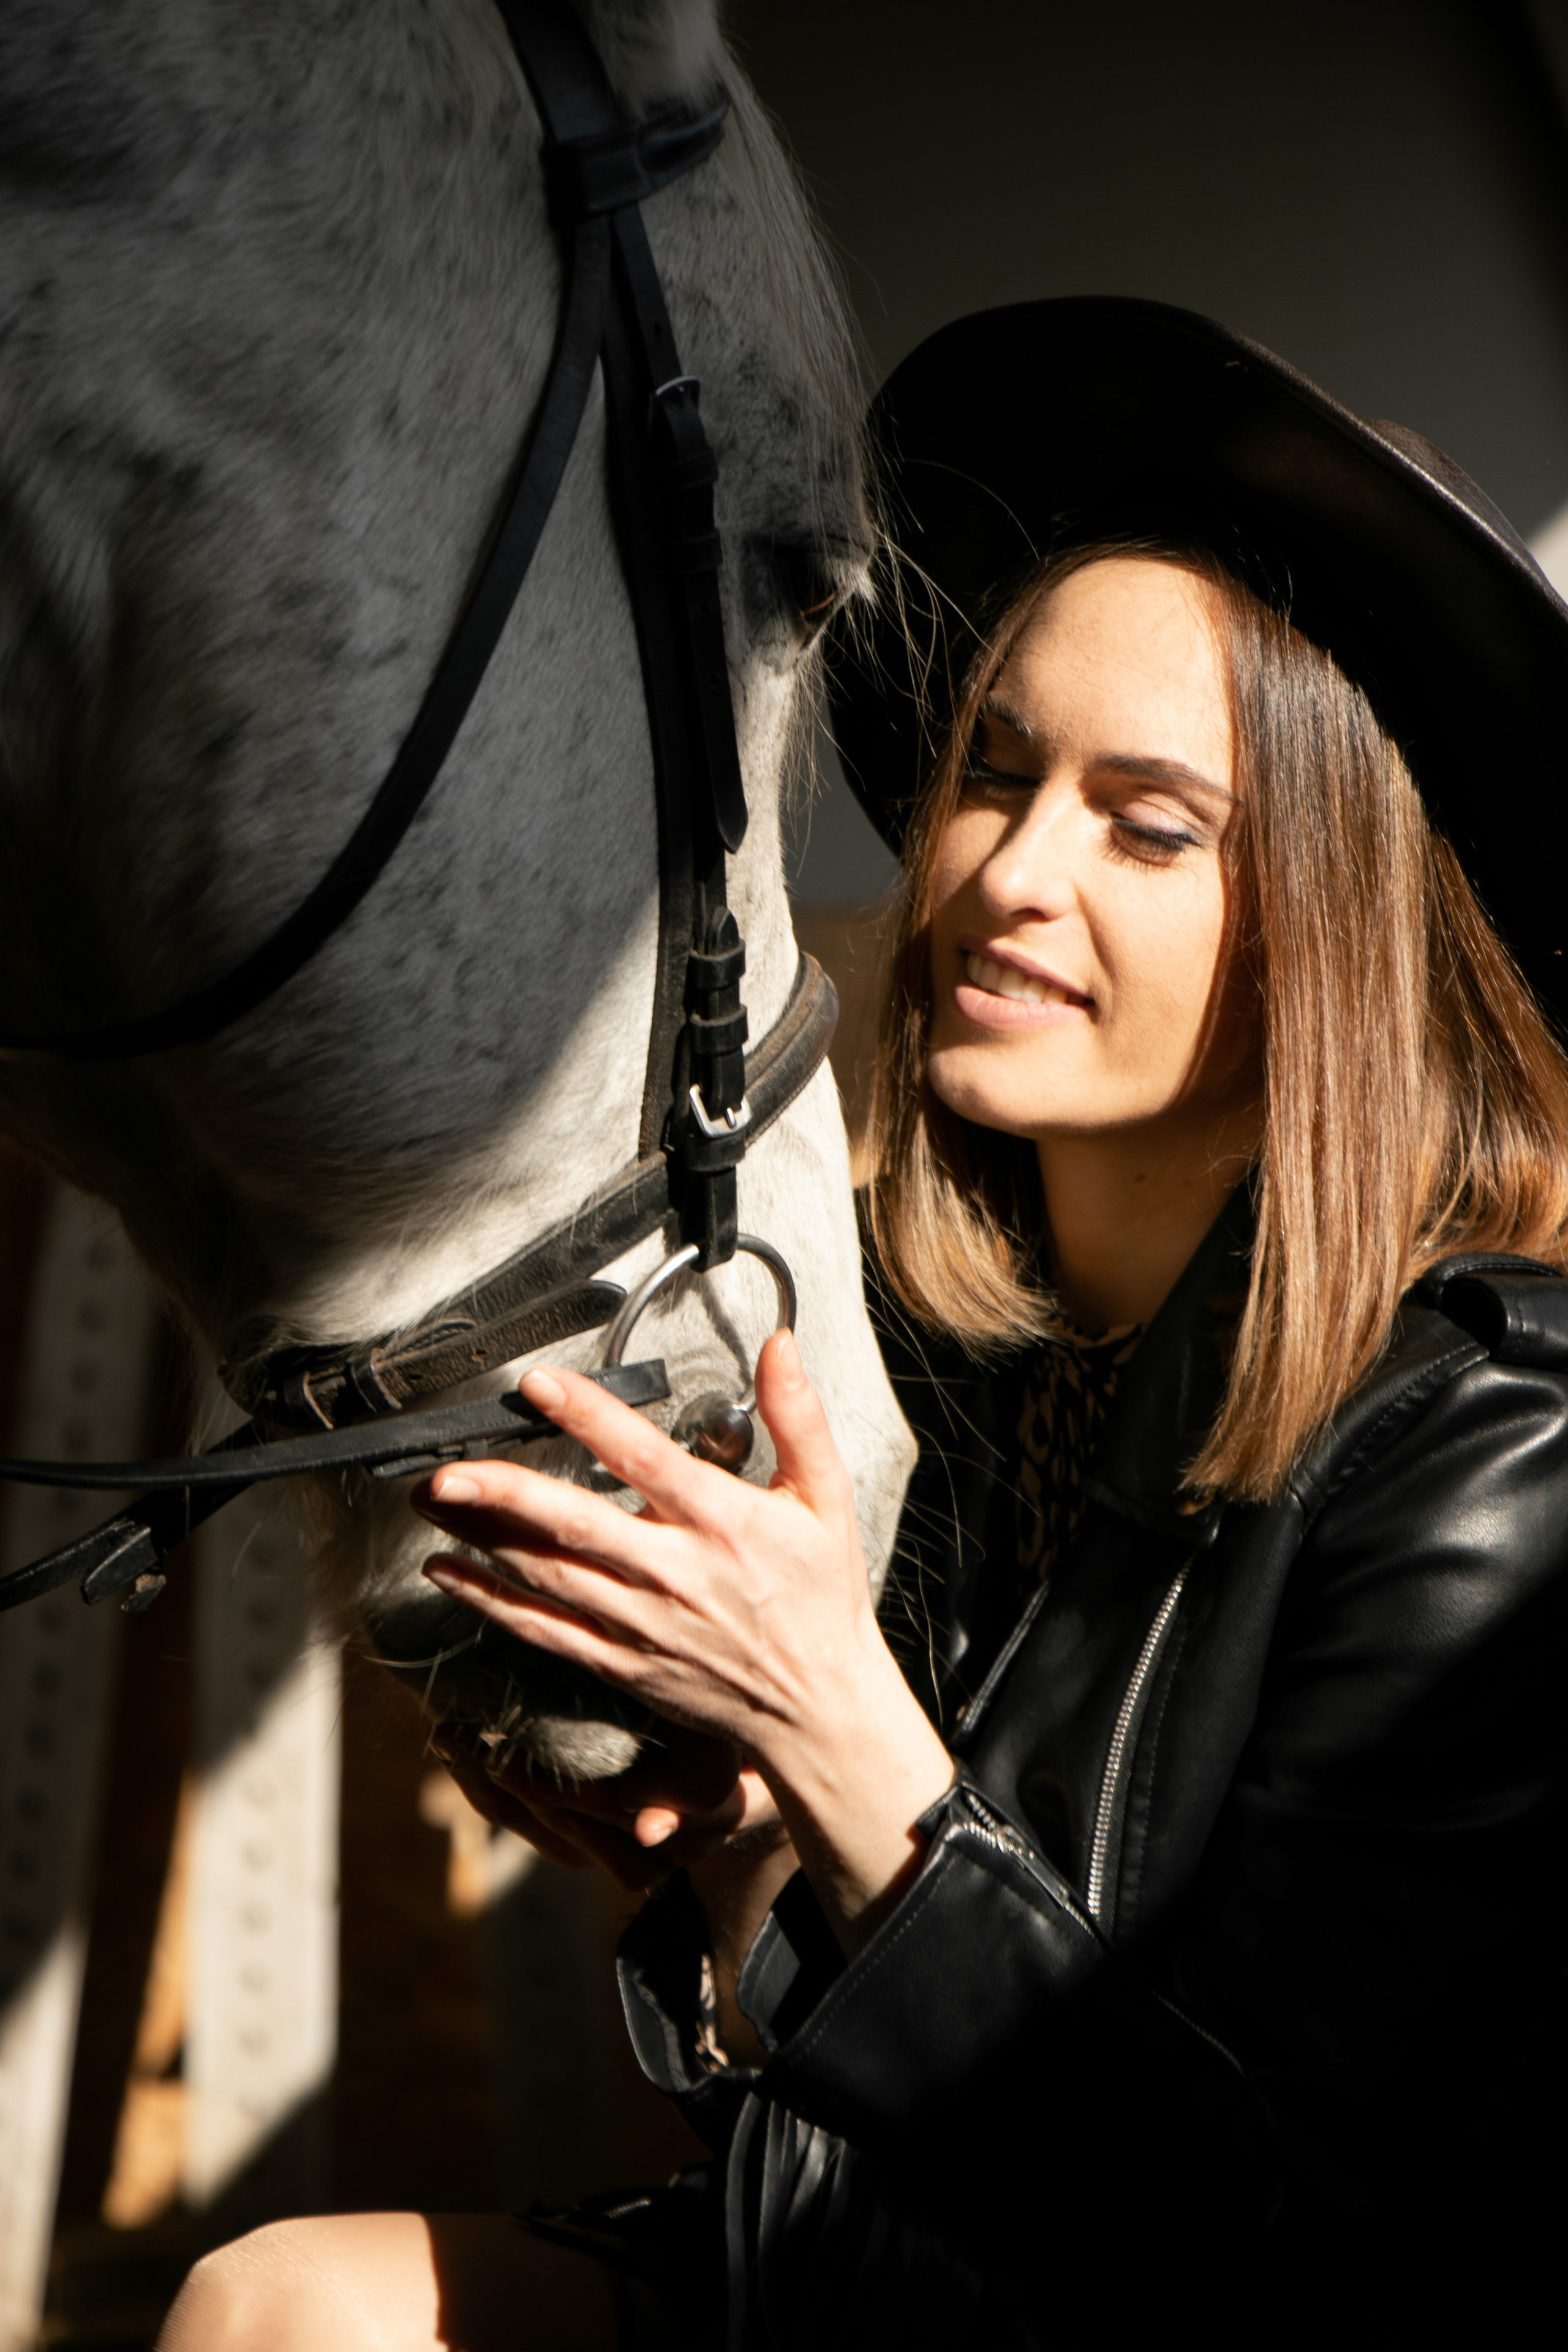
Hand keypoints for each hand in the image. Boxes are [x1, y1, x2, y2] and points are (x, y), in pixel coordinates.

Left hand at [412, 1328, 952, 1950]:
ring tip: (432, 1503)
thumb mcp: (825, 1497)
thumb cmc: (819, 1597)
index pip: (645, 1459)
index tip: (539, 1385)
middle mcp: (674, 1573)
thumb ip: (798, 1416)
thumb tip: (779, 1346)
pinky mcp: (622, 1662)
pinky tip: (450, 1574)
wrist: (817, 1706)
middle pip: (575, 1526)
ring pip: (546, 1576)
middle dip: (503, 1496)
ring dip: (481, 1540)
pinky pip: (544, 1631)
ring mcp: (642, 1623)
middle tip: (447, 1470)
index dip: (590, 1418)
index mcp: (723, 1523)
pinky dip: (492, 1602)